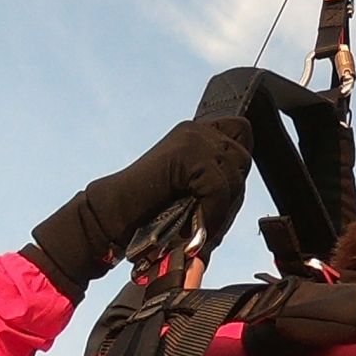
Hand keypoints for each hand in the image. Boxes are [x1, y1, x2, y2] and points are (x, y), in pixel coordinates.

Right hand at [26, 117, 253, 296]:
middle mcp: (197, 129)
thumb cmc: (150, 215)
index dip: (237, 168)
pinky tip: (194, 225)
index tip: (218, 199)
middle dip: (230, 194)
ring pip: (234, 171)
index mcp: (200, 134)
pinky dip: (212, 210)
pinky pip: (219, 185)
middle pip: (242, 157)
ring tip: (198, 226)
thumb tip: (243, 199)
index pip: (243, 134)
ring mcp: (191, 138)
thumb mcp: (196, 200)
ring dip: (221, 206)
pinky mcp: (185, 153)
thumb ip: (221, 194)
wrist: (112, 219)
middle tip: (206, 220)